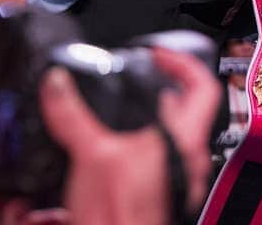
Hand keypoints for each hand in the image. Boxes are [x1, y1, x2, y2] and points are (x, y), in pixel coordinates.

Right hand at [38, 49, 219, 224]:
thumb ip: (74, 117)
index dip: (182, 62)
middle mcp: (189, 159)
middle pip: (186, 110)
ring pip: (170, 138)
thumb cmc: (120, 217)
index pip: (203, 85)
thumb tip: (58, 84)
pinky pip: (156, 163)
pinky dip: (136, 150)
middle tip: (136, 81)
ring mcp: (179, 179)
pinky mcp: (164, 196)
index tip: (158, 54)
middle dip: (158, 92)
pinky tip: (112, 152)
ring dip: (145, 122)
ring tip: (118, 114)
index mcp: (183, 140)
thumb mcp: (91, 156)